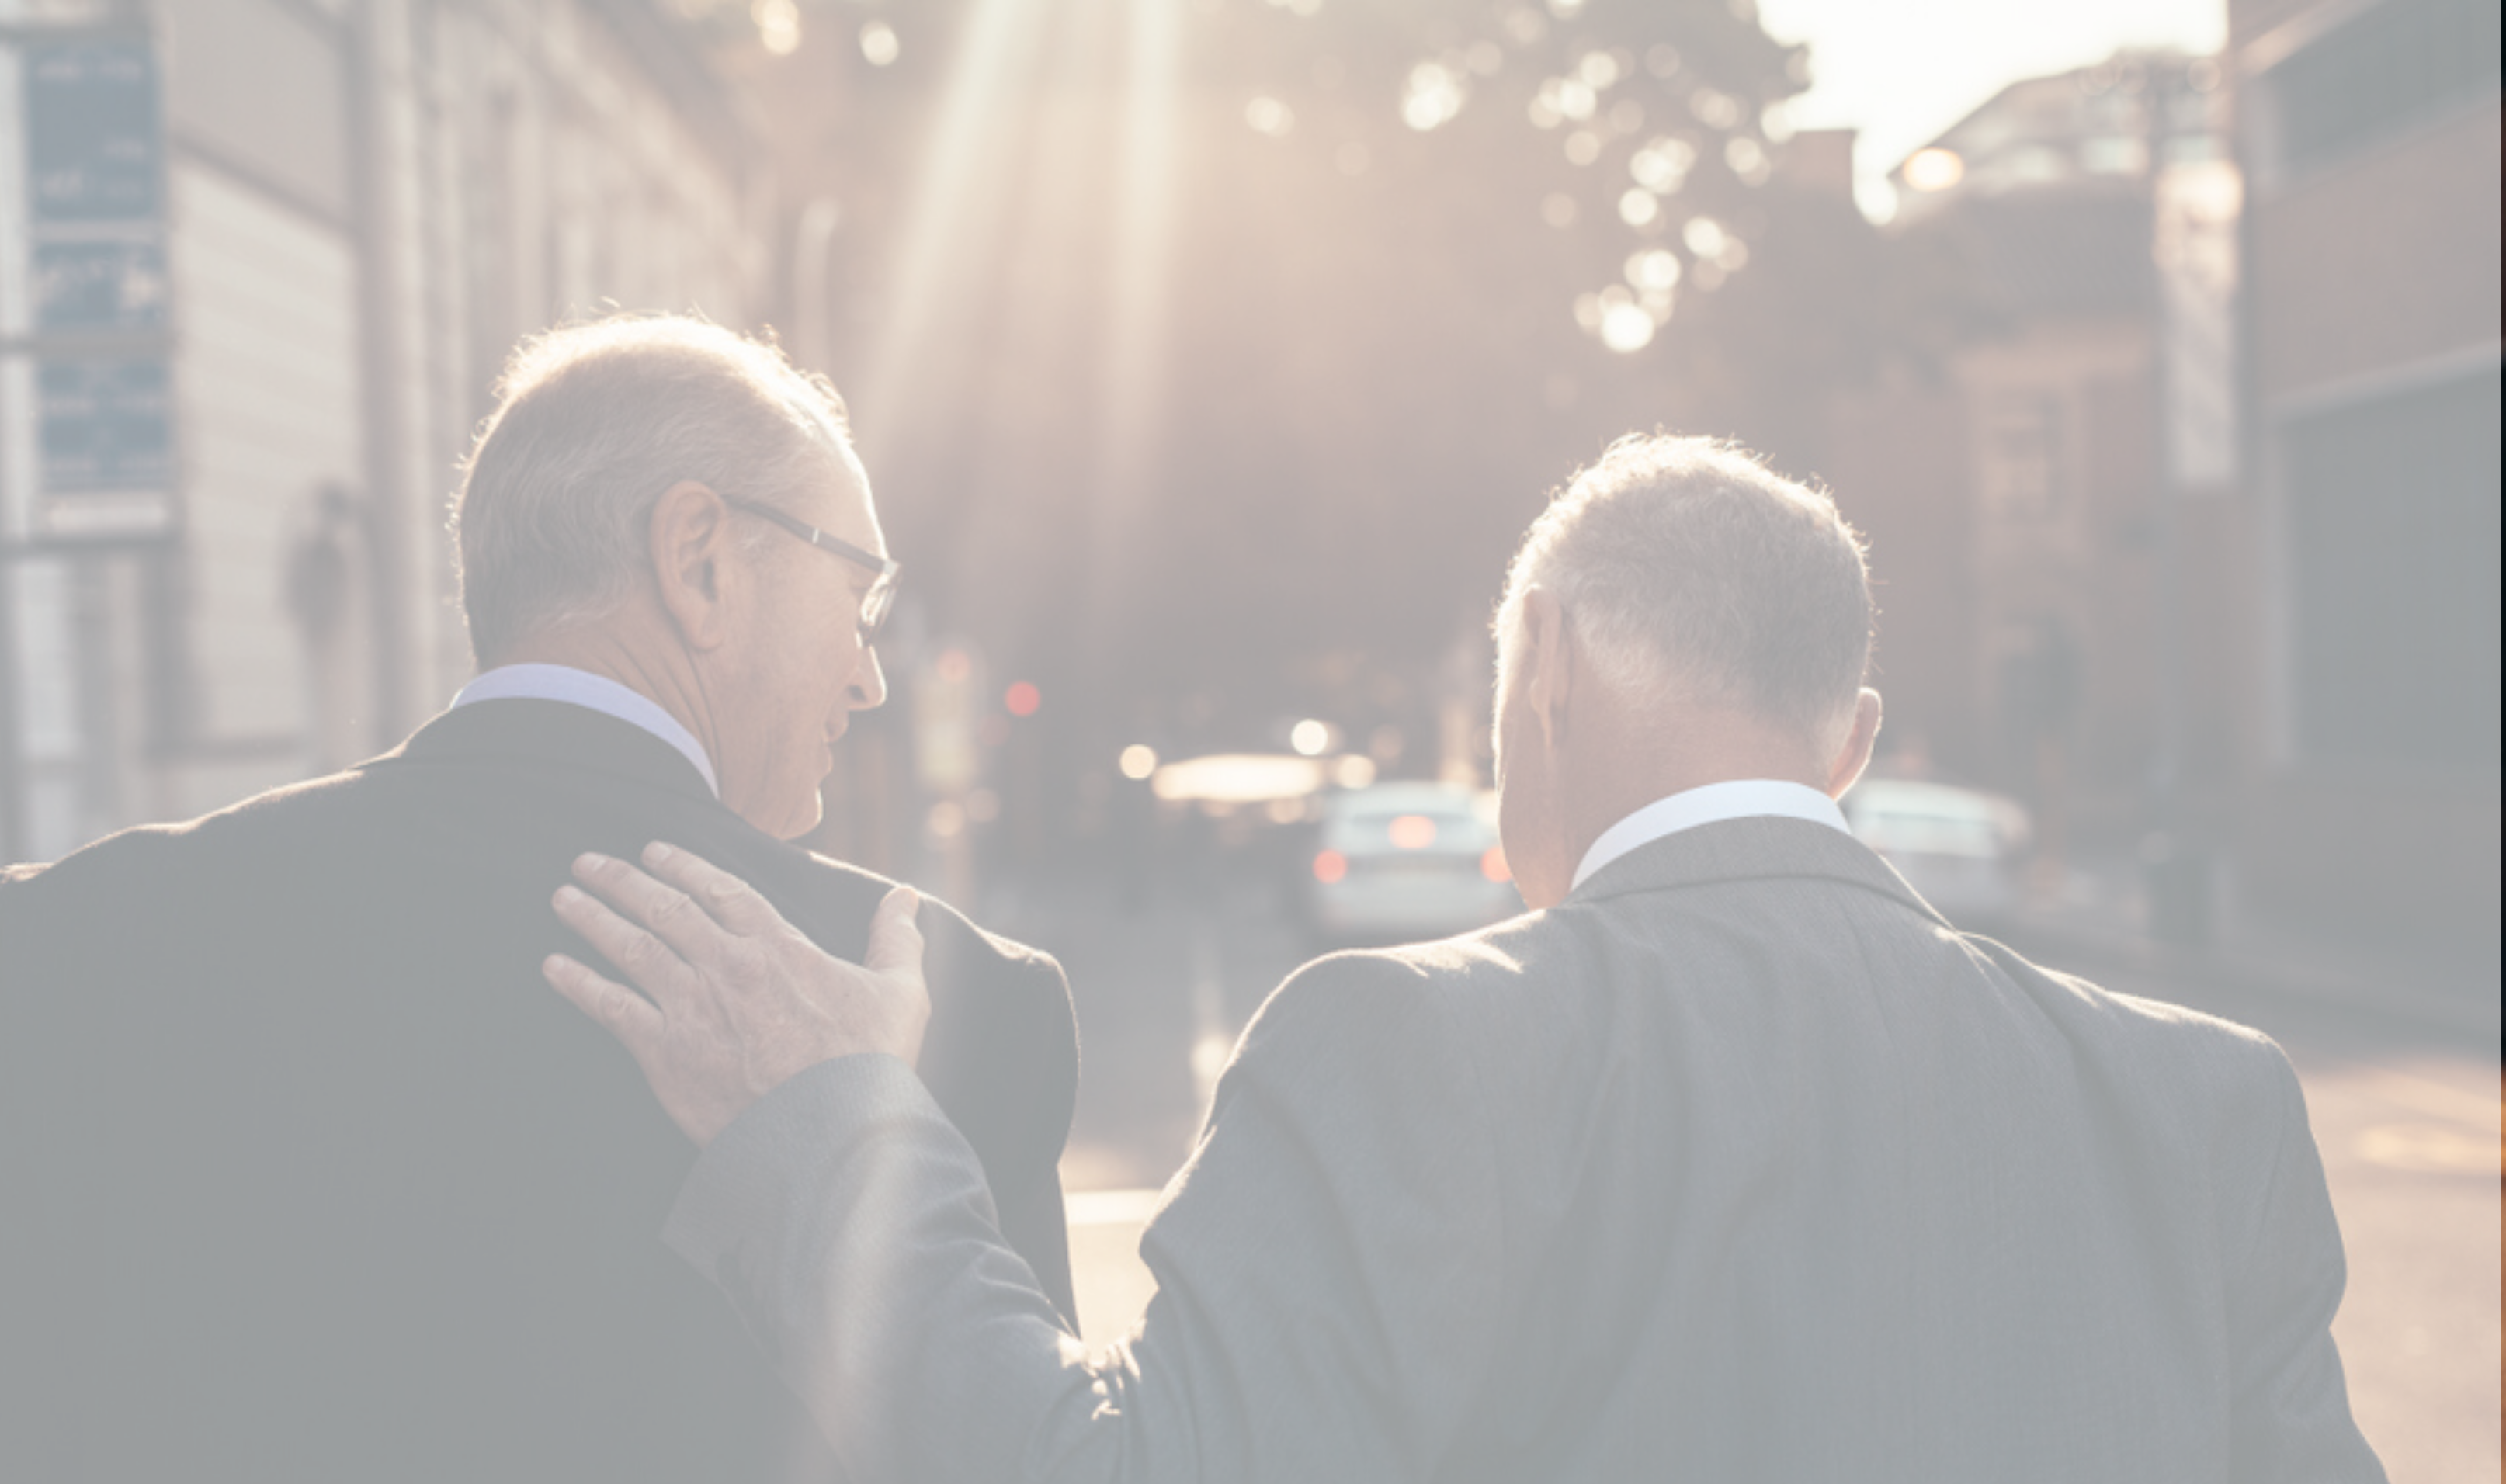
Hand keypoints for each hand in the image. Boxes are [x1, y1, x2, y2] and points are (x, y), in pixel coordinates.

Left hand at [543, 842, 930, 1146]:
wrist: (831, 1134)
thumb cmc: (869, 1065)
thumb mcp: (899, 993)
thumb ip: (896, 939)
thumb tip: (908, 897)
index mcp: (778, 945)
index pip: (720, 889)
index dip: (682, 865)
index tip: (653, 851)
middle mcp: (727, 965)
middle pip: (664, 908)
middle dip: (621, 880)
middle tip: (587, 862)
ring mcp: (692, 1006)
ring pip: (631, 947)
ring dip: (592, 917)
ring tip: (562, 897)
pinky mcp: (666, 1052)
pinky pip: (611, 1008)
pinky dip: (578, 984)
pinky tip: (552, 966)